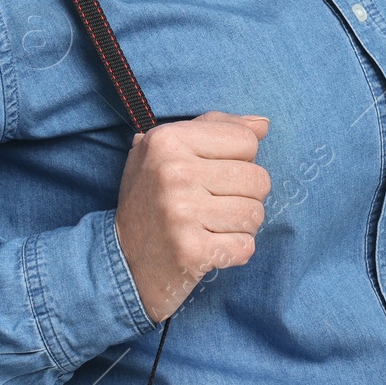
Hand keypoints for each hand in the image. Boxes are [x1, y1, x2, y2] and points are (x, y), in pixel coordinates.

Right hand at [115, 111, 270, 323]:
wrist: (122, 261)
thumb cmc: (152, 198)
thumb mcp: (168, 150)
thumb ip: (216, 128)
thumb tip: (263, 124)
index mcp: (168, 140)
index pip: (247, 140)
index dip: (239, 159)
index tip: (214, 173)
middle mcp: (173, 172)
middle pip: (257, 178)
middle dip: (246, 195)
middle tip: (216, 204)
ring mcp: (182, 213)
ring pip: (255, 213)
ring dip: (241, 225)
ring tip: (213, 225)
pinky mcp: (192, 251)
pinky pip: (246, 246)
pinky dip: (235, 250)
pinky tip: (211, 247)